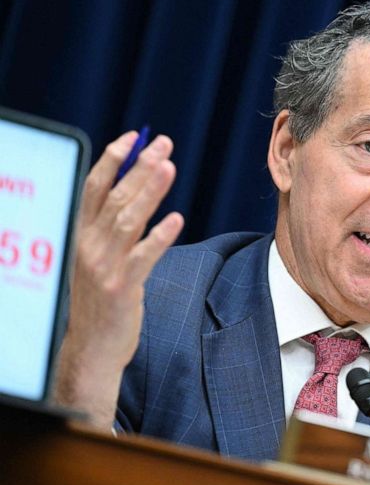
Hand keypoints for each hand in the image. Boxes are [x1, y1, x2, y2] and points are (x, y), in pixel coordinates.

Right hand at [53, 131, 183, 428]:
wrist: (91, 348)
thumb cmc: (100, 297)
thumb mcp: (97, 255)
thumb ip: (111, 223)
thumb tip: (135, 183)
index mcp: (79, 233)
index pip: (93, 187)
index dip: (112, 159)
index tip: (133, 136)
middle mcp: (87, 245)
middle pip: (114, 196)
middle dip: (138, 166)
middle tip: (162, 142)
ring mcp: (103, 266)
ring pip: (127, 220)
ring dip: (150, 191)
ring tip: (169, 166)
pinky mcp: (121, 288)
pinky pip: (142, 257)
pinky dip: (158, 237)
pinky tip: (176, 219)